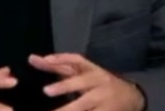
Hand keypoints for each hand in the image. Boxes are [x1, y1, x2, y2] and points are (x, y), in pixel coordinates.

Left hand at [29, 54, 144, 110]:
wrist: (132, 97)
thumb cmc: (99, 82)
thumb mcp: (83, 72)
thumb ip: (59, 66)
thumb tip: (32, 59)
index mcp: (91, 69)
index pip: (75, 61)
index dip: (60, 59)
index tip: (44, 61)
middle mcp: (98, 81)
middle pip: (80, 82)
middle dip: (64, 86)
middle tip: (46, 90)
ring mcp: (104, 98)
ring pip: (85, 103)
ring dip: (69, 108)